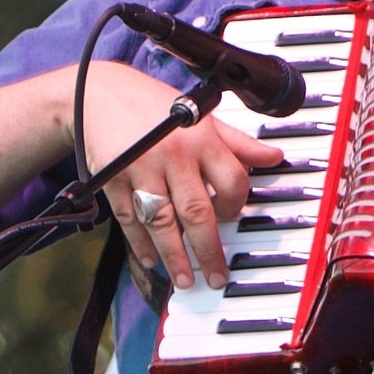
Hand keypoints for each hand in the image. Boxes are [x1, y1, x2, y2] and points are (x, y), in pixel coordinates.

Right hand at [77, 61, 284, 290]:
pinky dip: (139, 244)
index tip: (232, 219)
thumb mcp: (200, 116)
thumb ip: (237, 142)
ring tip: (184, 280)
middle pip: (197, 211)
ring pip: (162, 222)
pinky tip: (151, 260)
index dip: (236, 206)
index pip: (232, 181)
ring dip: (174, 256)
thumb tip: (275, 156)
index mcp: (201, 137)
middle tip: (217, 278)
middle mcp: (173, 154)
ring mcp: (140, 168)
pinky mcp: (112, 179)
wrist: (98, 92)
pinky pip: (129, 219)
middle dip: (209, 250)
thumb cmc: (154, 105)